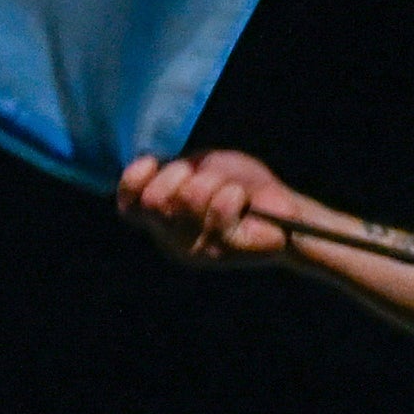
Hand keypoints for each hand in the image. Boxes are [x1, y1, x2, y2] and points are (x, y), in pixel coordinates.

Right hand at [116, 150, 308, 268]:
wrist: (284, 212)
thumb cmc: (243, 186)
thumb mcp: (207, 169)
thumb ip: (179, 169)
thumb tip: (152, 163)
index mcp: (163, 219)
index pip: (129, 206)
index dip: (133, 181)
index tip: (153, 161)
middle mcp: (173, 238)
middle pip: (156, 201)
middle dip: (179, 174)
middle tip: (205, 176)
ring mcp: (197, 249)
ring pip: (188, 200)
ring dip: (211, 182)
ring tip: (229, 188)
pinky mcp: (224, 252)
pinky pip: (217, 213)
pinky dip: (230, 196)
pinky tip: (239, 197)